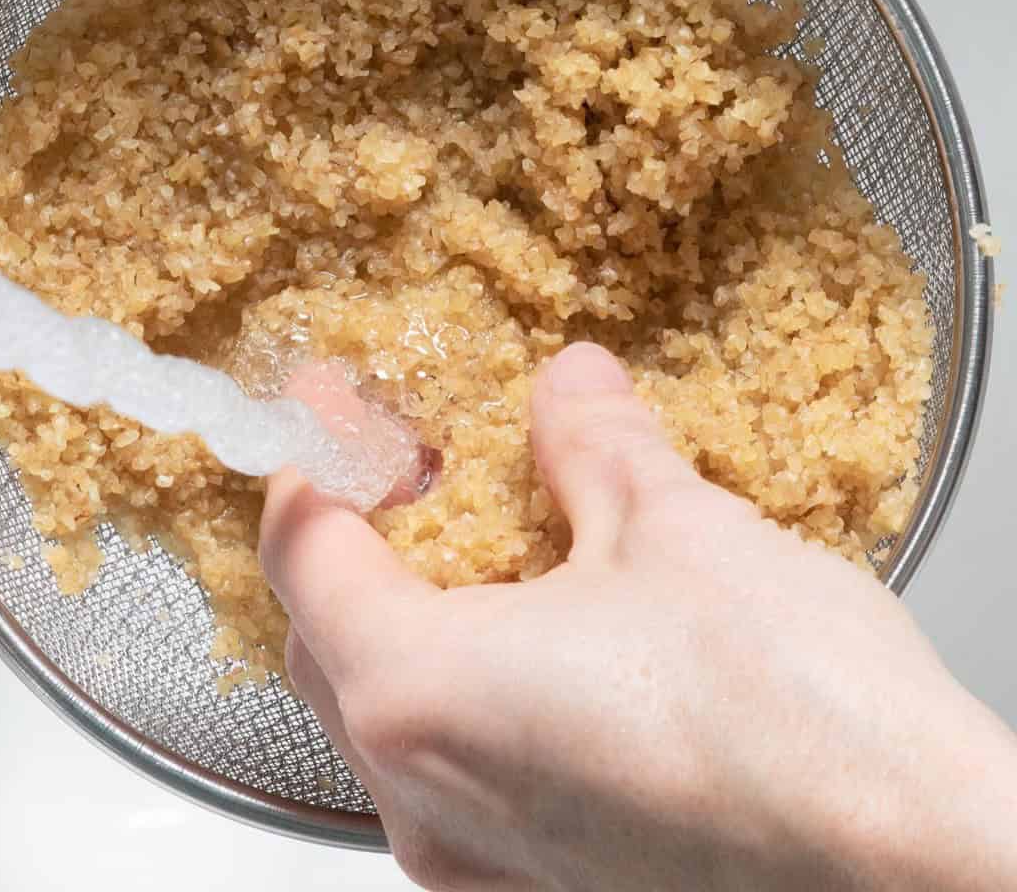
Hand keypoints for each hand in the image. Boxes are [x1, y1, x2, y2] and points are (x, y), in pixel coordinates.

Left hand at [260, 343, 1016, 890]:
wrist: (923, 878)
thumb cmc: (801, 727)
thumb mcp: (679, 531)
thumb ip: (595, 444)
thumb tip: (571, 384)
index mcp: (423, 691)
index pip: (304, 554)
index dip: (314, 459)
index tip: (331, 406)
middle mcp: (424, 796)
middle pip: (323, 640)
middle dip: (352, 541)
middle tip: (413, 469)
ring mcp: (475, 862)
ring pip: (381, 717)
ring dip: (404, 620)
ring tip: (481, 547)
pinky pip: (449, 775)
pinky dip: (461, 692)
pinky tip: (540, 645)